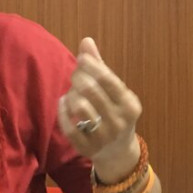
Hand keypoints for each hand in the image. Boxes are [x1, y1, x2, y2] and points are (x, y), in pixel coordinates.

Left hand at [58, 38, 141, 170]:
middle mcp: (120, 122)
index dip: (92, 66)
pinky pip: (68, 127)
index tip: (82, 58)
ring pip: (79, 107)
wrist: (118, 152)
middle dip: (78, 78)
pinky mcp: (88, 149)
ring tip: (72, 93)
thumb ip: (100, 67)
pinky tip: (63, 104)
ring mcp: (104, 138)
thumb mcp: (114, 91)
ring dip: (70, 95)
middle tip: (75, 77)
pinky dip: (62, 112)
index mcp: (129, 105)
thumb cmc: (114, 112)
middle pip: (91, 91)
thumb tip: (86, 41)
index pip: (109, 81)